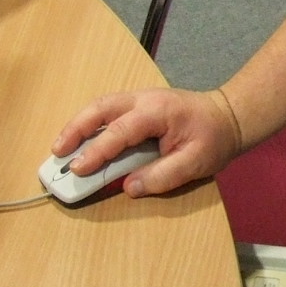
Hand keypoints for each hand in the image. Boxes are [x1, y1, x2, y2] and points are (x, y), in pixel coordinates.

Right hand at [50, 87, 242, 196]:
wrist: (229, 116)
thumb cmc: (213, 139)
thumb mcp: (195, 163)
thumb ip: (162, 176)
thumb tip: (128, 187)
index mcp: (157, 112)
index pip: (119, 132)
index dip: (97, 151)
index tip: (78, 168)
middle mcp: (143, 99)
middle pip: (100, 108)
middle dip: (75, 130)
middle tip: (56, 153)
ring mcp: (138, 98)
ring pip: (100, 106)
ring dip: (78, 125)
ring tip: (60, 148)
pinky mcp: (137, 104)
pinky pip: (108, 111)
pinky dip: (90, 124)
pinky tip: (80, 140)